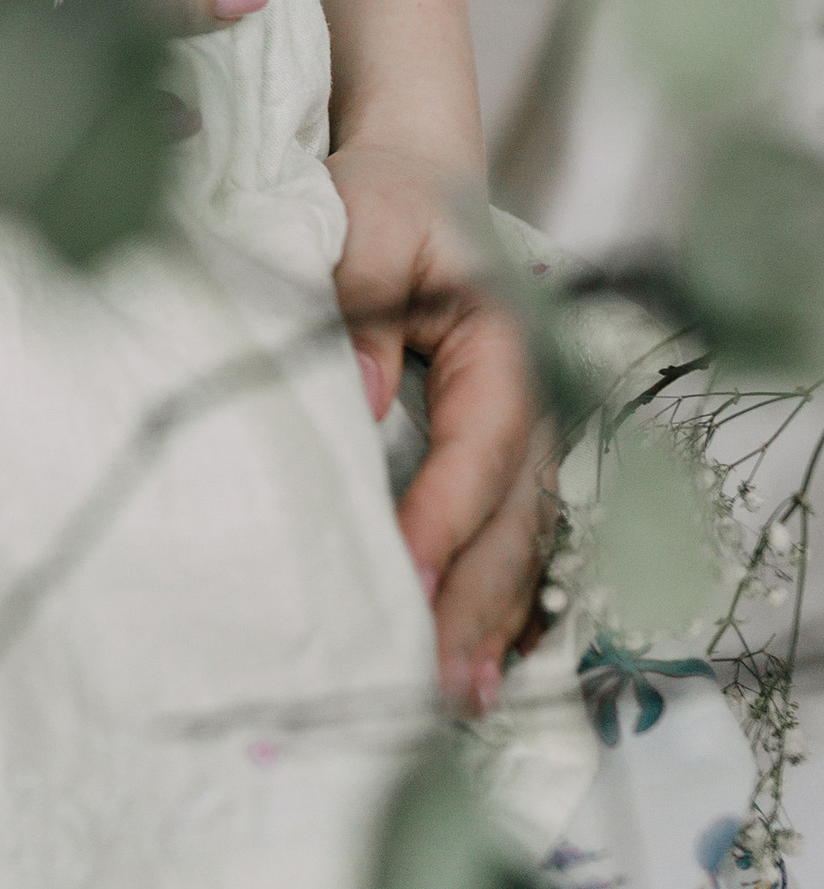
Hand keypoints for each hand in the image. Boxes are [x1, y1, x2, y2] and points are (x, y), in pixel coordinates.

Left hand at [330, 141, 555, 710]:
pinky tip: (479, 666)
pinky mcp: (503, 457)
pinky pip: (513, 540)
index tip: (403, 576)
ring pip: (519, 542)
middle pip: (510, 516)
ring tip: (458, 701)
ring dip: (490, 622)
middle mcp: (531, 401)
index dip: (444, 518)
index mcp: (504, 344)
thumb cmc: (384, 205)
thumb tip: (357, 397)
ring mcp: (524, 436)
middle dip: (471, 601)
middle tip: (429, 681)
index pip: (480, 446)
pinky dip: (499, 606)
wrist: (415, 186)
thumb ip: (357, 308)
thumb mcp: (363, 229)